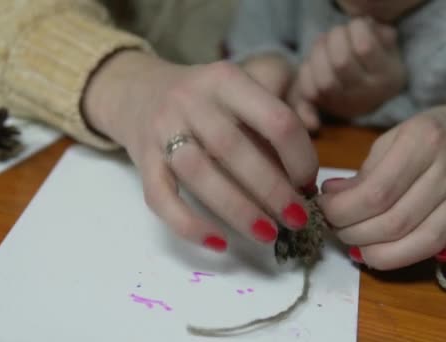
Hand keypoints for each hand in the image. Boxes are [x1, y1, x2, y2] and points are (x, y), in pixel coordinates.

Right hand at [84, 51, 318, 251]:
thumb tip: (304, 183)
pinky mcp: (142, 161)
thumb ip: (273, 125)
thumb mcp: (242, 91)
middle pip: (234, 149)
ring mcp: (161, 130)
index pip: (275, 120)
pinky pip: (161, 198)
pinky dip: (189, 224)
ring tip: (267, 235)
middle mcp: (190, 100)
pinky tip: (219, 243)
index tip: (308, 184)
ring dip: (238, 210)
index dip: (300, 157)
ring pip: (199, 174)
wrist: (137, 92)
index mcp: (227, 80)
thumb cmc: (206, 99)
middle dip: (272, 190)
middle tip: (296, 220)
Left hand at [288, 17, 404, 129]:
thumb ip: (381, 34)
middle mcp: (364, 93)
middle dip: (335, 38)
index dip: (356, 29)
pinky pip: (308, 88)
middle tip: (337, 32)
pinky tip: (317, 60)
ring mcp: (342, 102)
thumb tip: (367, 24)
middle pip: (341, 62)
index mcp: (385, 76)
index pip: (364, 48)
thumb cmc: (377, 64)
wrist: (369, 99)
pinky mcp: (323, 105)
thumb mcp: (388, 48)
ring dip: (319, 53)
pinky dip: (308, 69)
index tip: (357, 24)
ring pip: (323, 79)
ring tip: (324, 43)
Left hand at [318, 102, 445, 269]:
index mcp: (422, 141)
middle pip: (396, 221)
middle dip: (355, 234)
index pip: (377, 192)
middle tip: (336, 229)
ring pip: (425, 241)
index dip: (343, 210)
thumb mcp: (392, 138)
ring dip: (382, 255)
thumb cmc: (430, 135)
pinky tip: (417, 255)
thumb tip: (331, 197)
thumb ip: (364, 171)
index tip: (324, 210)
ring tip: (357, 248)